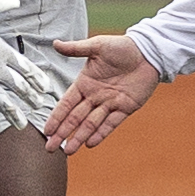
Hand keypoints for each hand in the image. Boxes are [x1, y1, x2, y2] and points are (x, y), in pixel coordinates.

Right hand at [0, 0, 56, 132]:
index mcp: (2, 51)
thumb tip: (17, 0)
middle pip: (19, 87)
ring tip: (23, 125)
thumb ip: (2, 4)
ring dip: (15, 114)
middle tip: (40, 106)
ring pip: (4, 102)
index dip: (37, 79)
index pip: (26, 68)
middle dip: (31, 98)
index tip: (46, 88)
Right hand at [44, 35, 159, 153]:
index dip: (56, 117)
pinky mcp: (126, 107)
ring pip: (91, 124)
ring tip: (69, 151)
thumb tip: (55, 44)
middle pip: (75, 118)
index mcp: (85, 83)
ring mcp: (110, 103)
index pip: (66, 104)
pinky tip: (90, 143)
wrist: (148, 51)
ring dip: (79, 137)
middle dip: (62, 133)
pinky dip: (101, 133)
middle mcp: (95, 96)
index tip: (47, 131)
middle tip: (51, 148)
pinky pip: (111, 123)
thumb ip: (76, 49)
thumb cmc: (122, 46)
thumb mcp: (97, 46)